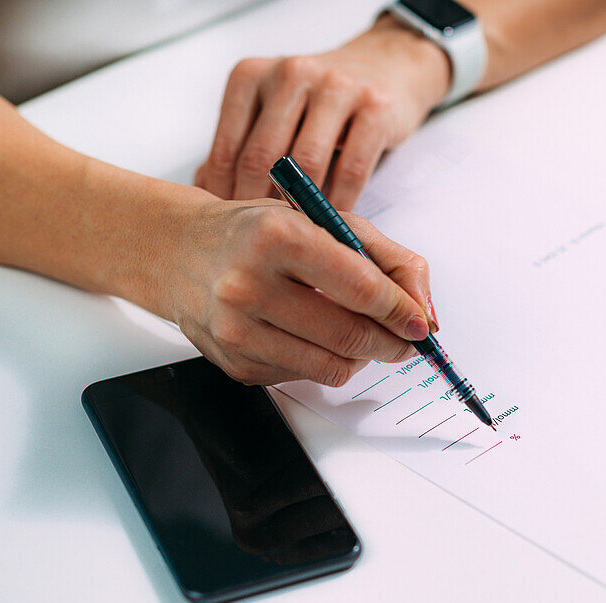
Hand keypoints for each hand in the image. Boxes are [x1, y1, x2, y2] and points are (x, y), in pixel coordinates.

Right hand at [161, 198, 437, 386]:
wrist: (181, 252)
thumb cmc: (260, 233)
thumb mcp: (327, 221)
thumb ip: (388, 260)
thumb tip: (424, 313)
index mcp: (277, 236)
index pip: (361, 289)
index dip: (401, 312)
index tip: (420, 324)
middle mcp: (249, 284)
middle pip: (349, 336)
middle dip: (391, 343)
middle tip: (404, 339)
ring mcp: (237, 330)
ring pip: (331, 367)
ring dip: (360, 357)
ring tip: (360, 335)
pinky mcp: (234, 364)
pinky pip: (304, 378)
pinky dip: (322, 361)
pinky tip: (310, 335)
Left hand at [195, 15, 450, 210]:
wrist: (385, 66)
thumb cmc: (317, 102)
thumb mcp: (271, 112)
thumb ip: (239, 147)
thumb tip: (203, 192)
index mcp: (250, 76)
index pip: (227, 149)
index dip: (226, 198)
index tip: (233, 231)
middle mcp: (289, 73)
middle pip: (263, 158)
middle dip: (261, 208)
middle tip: (266, 243)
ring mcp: (335, 86)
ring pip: (308, 164)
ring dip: (303, 208)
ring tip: (300, 235)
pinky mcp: (375, 106)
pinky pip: (351, 169)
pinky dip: (342, 202)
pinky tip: (335, 219)